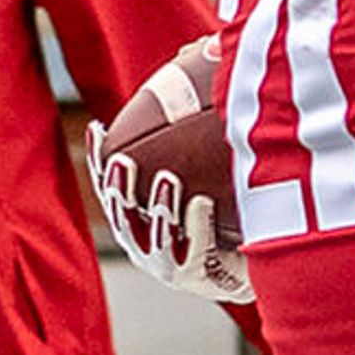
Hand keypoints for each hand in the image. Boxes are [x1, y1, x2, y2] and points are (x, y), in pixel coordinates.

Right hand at [86, 122, 253, 302]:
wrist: (255, 268)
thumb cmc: (225, 219)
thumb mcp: (207, 177)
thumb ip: (192, 142)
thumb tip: (192, 75)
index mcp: (134, 220)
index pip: (108, 186)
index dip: (99, 159)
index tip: (98, 127)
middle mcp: (141, 244)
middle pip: (121, 213)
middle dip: (120, 187)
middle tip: (124, 160)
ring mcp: (163, 266)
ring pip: (153, 235)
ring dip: (160, 206)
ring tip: (168, 179)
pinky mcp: (191, 279)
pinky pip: (191, 250)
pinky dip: (195, 225)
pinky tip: (201, 201)